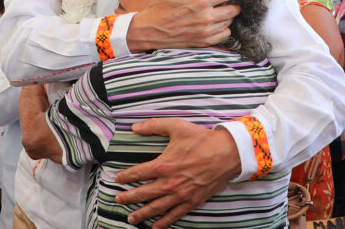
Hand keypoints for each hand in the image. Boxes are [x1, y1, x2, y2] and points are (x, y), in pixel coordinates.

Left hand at [113, 118, 239, 227]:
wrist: (227, 153)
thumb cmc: (202, 139)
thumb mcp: (176, 127)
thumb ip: (153, 126)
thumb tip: (135, 127)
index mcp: (163, 165)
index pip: (138, 173)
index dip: (125, 177)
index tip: (118, 179)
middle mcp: (169, 183)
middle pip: (143, 193)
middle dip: (128, 198)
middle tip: (118, 200)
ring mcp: (181, 195)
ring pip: (156, 208)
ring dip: (142, 213)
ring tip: (130, 218)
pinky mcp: (192, 201)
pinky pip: (175, 215)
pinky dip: (164, 222)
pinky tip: (156, 227)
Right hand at [127, 0, 246, 51]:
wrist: (149, 30)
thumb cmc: (159, 6)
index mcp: (201, 1)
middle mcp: (206, 17)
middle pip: (233, 10)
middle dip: (234, 4)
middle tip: (230, 1)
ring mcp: (206, 31)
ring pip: (229, 23)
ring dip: (228, 17)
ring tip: (221, 12)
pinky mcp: (203, 42)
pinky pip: (224, 35)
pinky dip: (224, 29)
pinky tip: (217, 24)